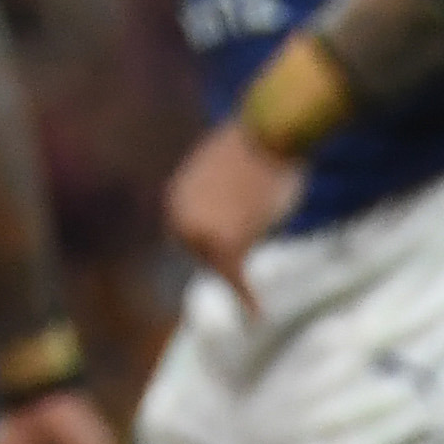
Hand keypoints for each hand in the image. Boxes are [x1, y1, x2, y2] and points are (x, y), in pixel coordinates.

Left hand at [161, 118, 303, 315]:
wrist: (267, 130)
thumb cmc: (254, 142)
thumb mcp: (223, 166)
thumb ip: (214, 190)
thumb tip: (227, 202)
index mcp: (175, 197)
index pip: (184, 237)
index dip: (203, 249)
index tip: (218, 261)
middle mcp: (179, 217)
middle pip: (199, 255)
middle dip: (218, 262)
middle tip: (239, 275)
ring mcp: (200, 233)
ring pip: (220, 267)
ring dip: (235, 280)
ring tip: (253, 298)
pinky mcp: (225, 244)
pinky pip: (235, 278)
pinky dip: (246, 298)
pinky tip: (258, 314)